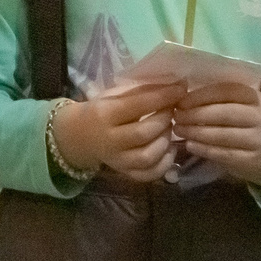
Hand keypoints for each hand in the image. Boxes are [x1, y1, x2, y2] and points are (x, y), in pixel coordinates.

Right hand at [53, 83, 184, 181]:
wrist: (79, 136)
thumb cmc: (102, 110)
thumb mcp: (114, 95)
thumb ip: (140, 91)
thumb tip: (173, 85)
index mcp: (105, 114)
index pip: (137, 105)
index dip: (162, 96)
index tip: (180, 88)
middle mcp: (110, 140)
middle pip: (143, 133)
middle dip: (165, 118)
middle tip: (173, 109)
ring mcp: (117, 161)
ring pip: (148, 157)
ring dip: (165, 141)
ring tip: (169, 128)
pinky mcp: (125, 173)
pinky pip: (149, 174)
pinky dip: (165, 163)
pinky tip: (169, 148)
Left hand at [174, 81, 260, 188]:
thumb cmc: (242, 124)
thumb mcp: (236, 106)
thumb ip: (216, 98)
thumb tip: (181, 92)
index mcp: (253, 97)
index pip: (226, 91)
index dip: (201, 96)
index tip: (180, 102)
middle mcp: (259, 116)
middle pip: (225, 113)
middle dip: (196, 114)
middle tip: (177, 117)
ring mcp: (258, 138)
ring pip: (223, 134)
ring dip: (197, 132)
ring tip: (179, 130)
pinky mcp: (252, 159)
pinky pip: (224, 153)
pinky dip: (204, 149)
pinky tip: (190, 145)